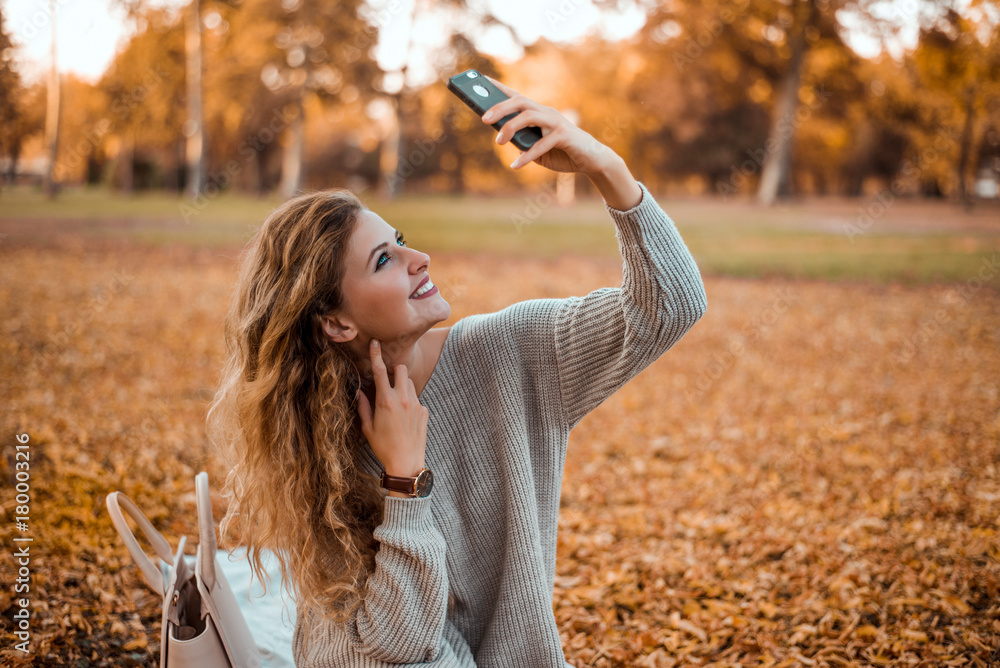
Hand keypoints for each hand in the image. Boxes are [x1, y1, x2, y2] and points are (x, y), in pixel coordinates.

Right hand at [355, 339, 427, 489]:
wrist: (406, 462)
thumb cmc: (383, 447)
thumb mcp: (367, 428)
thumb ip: (363, 407)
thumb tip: (359, 392)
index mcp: (385, 400)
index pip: (379, 371)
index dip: (376, 355)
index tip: (375, 342)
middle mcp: (403, 399)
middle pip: (401, 369)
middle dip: (394, 370)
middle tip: (388, 380)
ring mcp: (416, 404)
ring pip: (409, 382)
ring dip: (402, 385)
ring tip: (395, 401)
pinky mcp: (425, 411)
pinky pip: (416, 399)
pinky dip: (409, 402)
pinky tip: (404, 418)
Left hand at [481, 74, 616, 174]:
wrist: (591, 159)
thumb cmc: (561, 151)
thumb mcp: (536, 147)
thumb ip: (522, 141)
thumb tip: (502, 136)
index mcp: (538, 112)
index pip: (516, 96)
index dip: (498, 87)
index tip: (481, 80)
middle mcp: (546, 112)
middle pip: (519, 102)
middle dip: (500, 108)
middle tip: (484, 119)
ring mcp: (556, 122)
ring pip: (529, 116)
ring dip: (510, 128)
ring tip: (498, 143)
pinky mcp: (564, 135)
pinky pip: (541, 144)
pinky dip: (527, 155)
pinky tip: (515, 165)